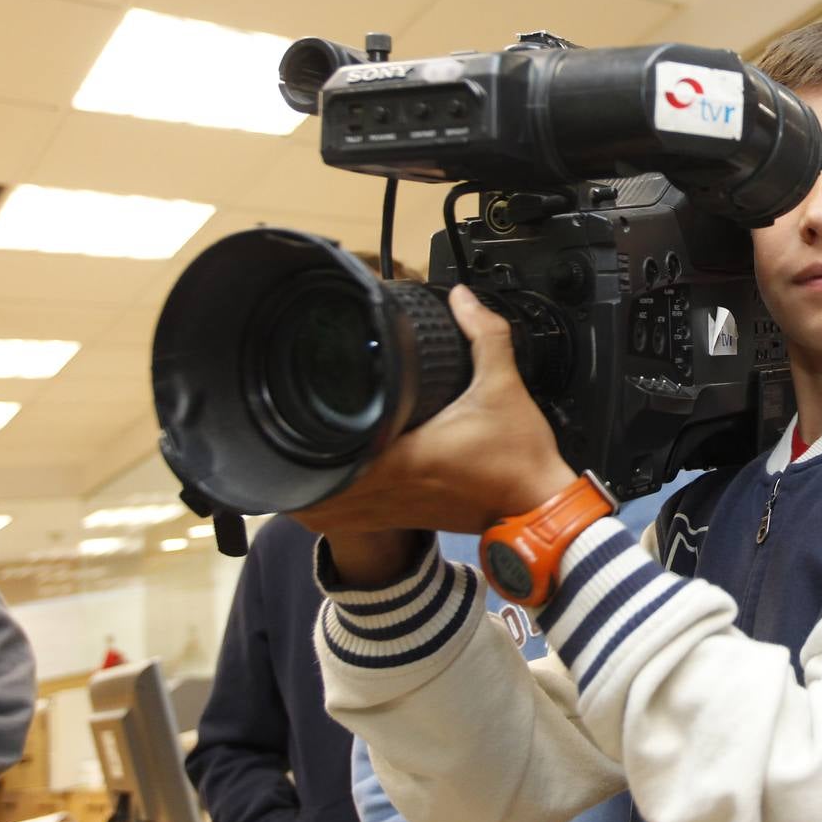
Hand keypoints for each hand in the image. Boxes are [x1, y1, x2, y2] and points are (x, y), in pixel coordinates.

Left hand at [291, 286, 574, 539]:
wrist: (540, 506)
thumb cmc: (521, 458)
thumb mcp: (505, 388)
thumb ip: (485, 337)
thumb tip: (463, 299)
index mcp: (406, 459)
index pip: (334, 463)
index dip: (302, 447)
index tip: (291, 421)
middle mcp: (393, 489)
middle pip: (316, 491)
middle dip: (294, 465)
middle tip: (281, 431)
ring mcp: (396, 510)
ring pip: (328, 514)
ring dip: (305, 490)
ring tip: (290, 459)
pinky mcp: (407, 518)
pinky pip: (350, 522)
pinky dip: (328, 509)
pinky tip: (324, 487)